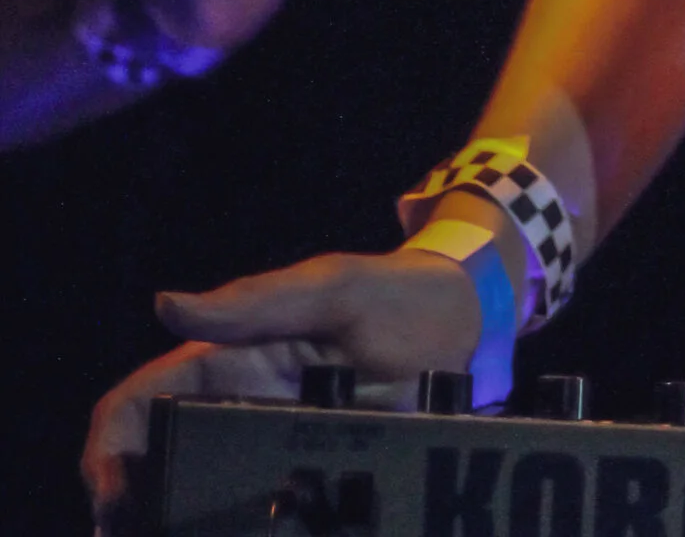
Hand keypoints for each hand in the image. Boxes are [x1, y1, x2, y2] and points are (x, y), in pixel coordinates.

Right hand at [83, 245, 479, 522]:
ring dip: (172, 522)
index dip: (106, 450)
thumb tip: (164, 305)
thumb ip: (254, 303)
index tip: (109, 503)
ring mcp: (268, 442)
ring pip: (195, 491)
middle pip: (153, 461)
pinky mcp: (309, 472)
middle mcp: (233, 404)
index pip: (136, 402)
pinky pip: (257, 508)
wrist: (462, 325)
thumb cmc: (392, 294)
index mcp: (224, 358)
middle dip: (127, 508)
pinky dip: (230, 527)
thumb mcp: (329, 288)